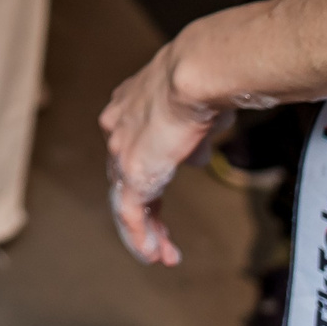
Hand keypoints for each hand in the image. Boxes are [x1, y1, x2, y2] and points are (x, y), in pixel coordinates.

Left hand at [99, 35, 229, 266]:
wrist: (198, 71)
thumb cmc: (208, 75)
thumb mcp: (201, 107)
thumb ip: (194, 134)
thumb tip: (194, 155)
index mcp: (132, 105)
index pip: (135, 148)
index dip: (150, 175)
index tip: (162, 196)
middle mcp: (118, 126)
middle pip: (126, 178)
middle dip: (146, 211)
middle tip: (160, 238)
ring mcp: (121, 149)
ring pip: (126, 200)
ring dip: (146, 231)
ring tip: (161, 254)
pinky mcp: (133, 171)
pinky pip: (131, 213)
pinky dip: (141, 236)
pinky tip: (154, 253)